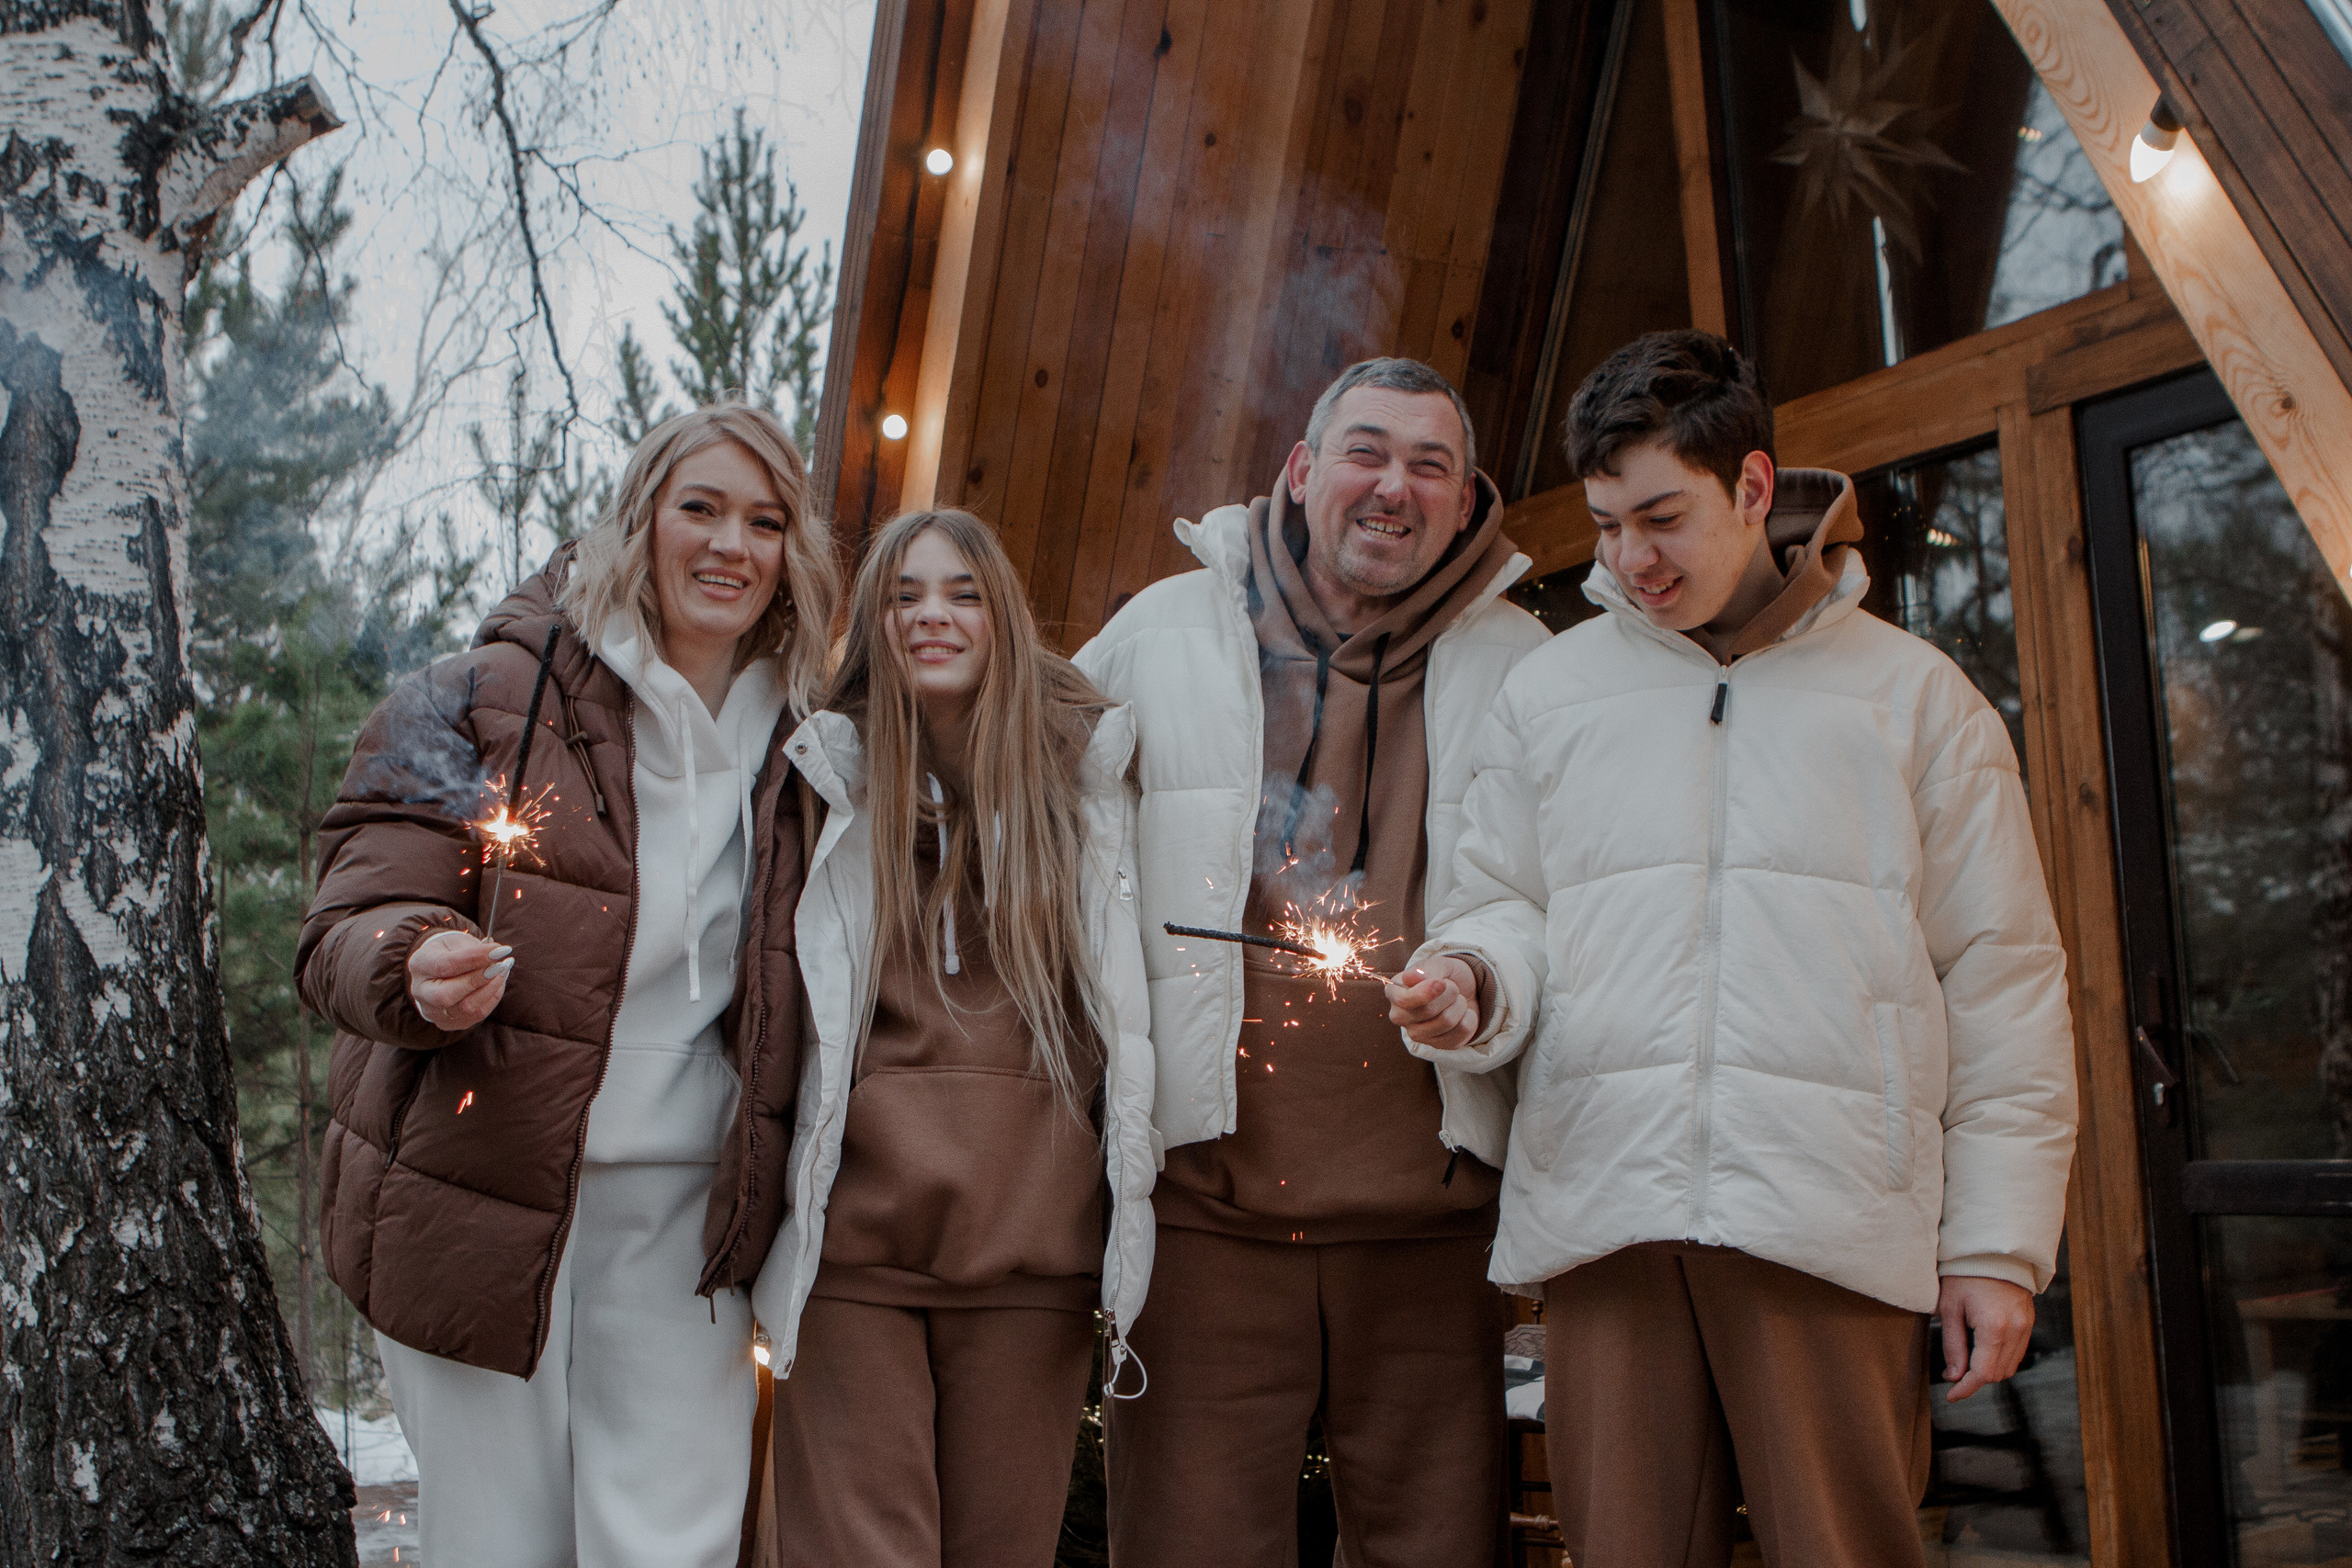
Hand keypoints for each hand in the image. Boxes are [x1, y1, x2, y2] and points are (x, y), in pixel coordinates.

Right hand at [408, 930, 512, 1032]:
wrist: (439, 969)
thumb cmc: (450, 951)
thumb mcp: (457, 942)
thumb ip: (474, 949)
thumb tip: (497, 954)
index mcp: (420, 964)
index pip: (445, 965)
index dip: (474, 958)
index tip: (499, 950)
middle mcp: (421, 991)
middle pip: (447, 995)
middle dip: (479, 979)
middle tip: (501, 964)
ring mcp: (432, 1011)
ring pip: (465, 1008)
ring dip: (490, 989)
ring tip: (503, 970)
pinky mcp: (447, 1023)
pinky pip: (476, 1015)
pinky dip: (492, 998)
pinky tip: (498, 982)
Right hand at [1386, 957, 1481, 1050]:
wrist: (1462, 988)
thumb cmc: (1442, 975)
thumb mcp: (1436, 965)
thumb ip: (1425, 970)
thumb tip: (1411, 977)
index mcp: (1394, 993)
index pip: (1404, 1000)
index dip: (1425, 992)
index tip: (1442, 982)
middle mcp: (1400, 1016)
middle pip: (1429, 1010)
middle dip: (1449, 993)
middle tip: (1451, 986)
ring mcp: (1418, 1034)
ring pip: (1447, 1021)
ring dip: (1460, 1005)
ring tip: (1457, 1000)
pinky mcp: (1438, 1045)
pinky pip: (1461, 1032)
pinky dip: (1469, 1018)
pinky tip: (1462, 1013)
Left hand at [1936, 1275, 2034, 1400]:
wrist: (1992, 1252)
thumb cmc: (1965, 1276)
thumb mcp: (1950, 1308)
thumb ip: (1953, 1346)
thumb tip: (1953, 1376)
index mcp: (1994, 1327)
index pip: (1983, 1373)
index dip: (1966, 1389)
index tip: (1952, 1396)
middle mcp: (2016, 1330)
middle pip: (1998, 1374)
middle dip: (1975, 1380)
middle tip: (1954, 1375)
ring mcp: (2026, 1326)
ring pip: (2010, 1367)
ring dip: (1989, 1371)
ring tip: (1967, 1361)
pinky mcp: (2029, 1322)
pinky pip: (2017, 1353)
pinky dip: (2001, 1359)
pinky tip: (1984, 1351)